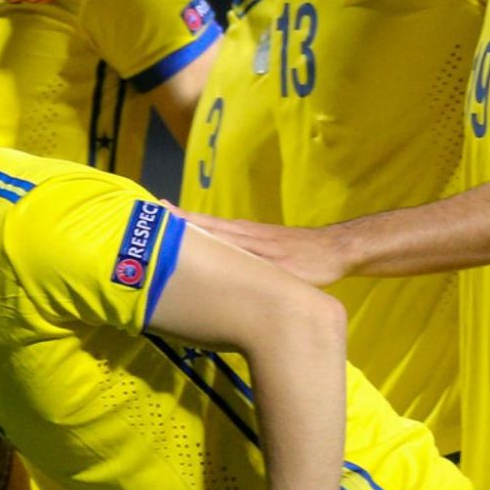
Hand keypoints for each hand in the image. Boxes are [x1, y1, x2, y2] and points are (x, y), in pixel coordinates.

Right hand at [167, 206, 349, 287]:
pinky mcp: (259, 235)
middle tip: (153, 211)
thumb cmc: (311, 266)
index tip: (158, 215)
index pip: (208, 229)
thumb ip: (259, 276)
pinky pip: (226, 229)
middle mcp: (244, 232)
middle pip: (207, 224)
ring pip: (215, 225)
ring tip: (167, 217)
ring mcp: (251, 232)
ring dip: (192, 221)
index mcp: (246, 241)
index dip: (184, 224)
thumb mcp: (285, 276)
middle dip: (180, 218)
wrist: (337, 250)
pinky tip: (204, 230)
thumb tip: (230, 278)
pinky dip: (210, 227)